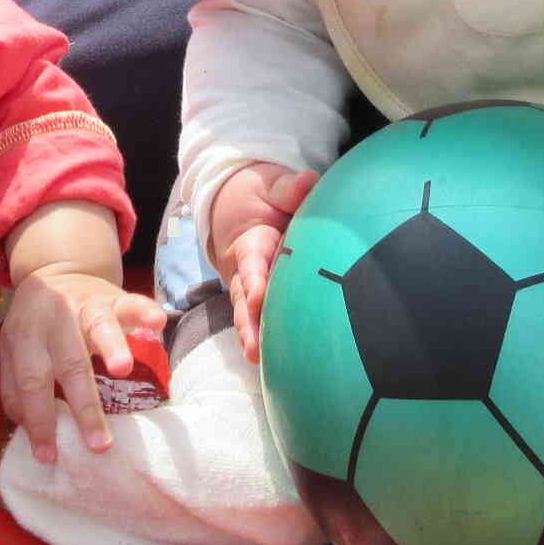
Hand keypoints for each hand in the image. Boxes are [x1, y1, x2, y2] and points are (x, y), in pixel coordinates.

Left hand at [0, 262, 166, 464]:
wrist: (52, 271)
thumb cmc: (33, 324)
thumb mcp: (13, 349)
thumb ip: (15, 386)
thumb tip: (29, 429)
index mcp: (25, 336)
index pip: (31, 383)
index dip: (39, 420)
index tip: (49, 456)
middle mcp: (54, 319)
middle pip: (69, 364)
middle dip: (84, 406)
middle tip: (99, 445)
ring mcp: (85, 305)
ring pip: (99, 326)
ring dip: (112, 347)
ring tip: (123, 369)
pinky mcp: (112, 297)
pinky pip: (130, 302)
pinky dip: (144, 311)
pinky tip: (158, 323)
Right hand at [210, 162, 318, 363]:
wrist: (236, 204)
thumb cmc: (260, 195)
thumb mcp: (270, 184)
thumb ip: (287, 187)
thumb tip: (307, 182)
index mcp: (250, 241)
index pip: (251, 261)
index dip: (254, 278)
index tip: (257, 294)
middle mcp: (246, 268)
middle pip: (243, 297)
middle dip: (248, 321)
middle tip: (253, 346)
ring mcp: (250, 284)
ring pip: (247, 313)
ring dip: (251, 334)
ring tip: (256, 359)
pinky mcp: (259, 295)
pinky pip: (258, 317)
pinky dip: (262, 337)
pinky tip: (275, 362)